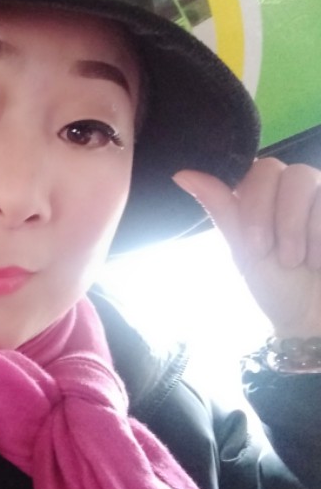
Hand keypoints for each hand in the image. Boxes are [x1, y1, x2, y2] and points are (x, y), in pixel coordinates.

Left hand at [173, 158, 320, 338]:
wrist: (313, 319)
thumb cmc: (277, 285)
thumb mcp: (244, 249)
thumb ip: (221, 208)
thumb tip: (182, 174)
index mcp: (260, 195)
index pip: (252, 170)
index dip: (253, 204)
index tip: (254, 246)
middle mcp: (290, 186)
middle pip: (277, 170)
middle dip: (274, 217)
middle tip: (277, 257)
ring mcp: (319, 194)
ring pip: (305, 178)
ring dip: (297, 228)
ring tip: (299, 262)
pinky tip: (318, 260)